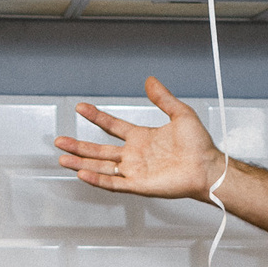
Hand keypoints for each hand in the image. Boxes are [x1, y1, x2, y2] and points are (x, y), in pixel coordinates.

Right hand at [55, 77, 223, 199]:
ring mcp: (135, 171)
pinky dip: (97, 178)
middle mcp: (135, 155)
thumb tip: (150, 81)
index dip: (96, 117)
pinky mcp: (139, 185)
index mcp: (142, 138)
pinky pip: (113, 182)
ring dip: (81, 161)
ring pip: (101, 166)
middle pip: (99, 150)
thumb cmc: (199, 146)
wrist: (207, 167)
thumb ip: (163, 98)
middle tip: (60, 140)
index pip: (112, 126)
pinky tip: (82, 172)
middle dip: (78, 145)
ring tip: (63, 158)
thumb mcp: (180, 114)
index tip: (81, 108)